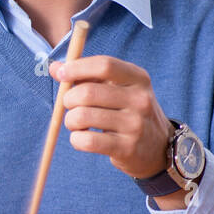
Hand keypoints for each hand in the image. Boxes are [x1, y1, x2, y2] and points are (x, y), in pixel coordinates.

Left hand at [49, 55, 171, 179]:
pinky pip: (87, 141)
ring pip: (82, 116)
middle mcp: (140, 99)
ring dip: (70, 120)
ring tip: (76, 123)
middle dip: (68, 99)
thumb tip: (55, 68)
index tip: (61, 74)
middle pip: (88, 92)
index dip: (77, 67)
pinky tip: (81, 138)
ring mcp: (135, 125)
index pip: (104, 65)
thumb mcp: (117, 89)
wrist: (158, 148)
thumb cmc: (128, 112)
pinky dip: (76, 139)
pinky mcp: (127, 148)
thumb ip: (86, 76)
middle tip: (69, 105)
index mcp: (138, 78)